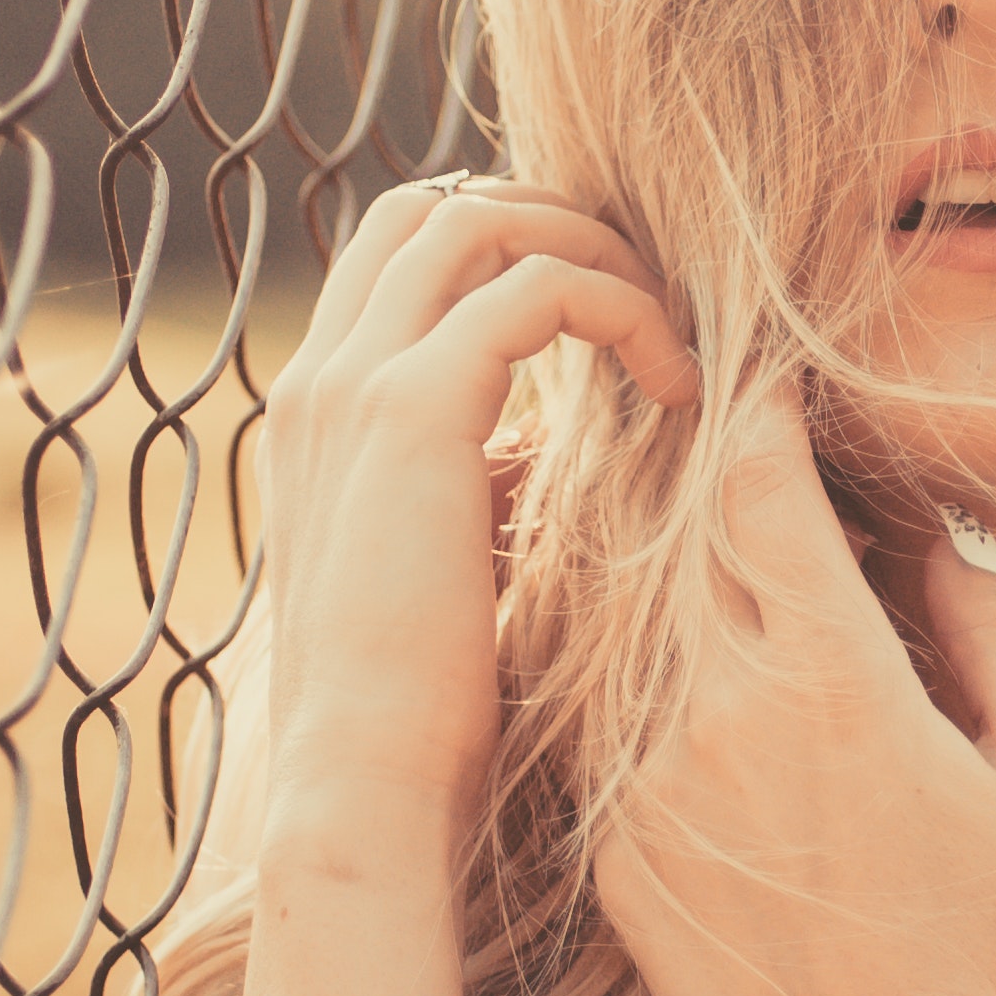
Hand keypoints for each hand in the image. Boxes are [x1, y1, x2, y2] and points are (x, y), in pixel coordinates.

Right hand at [254, 175, 697, 847]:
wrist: (364, 785)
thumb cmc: (422, 712)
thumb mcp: (450, 563)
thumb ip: (480, 486)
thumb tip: (546, 448)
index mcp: (317, 415)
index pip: (398, 261)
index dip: (507, 253)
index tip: (607, 310)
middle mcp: (319, 380)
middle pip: (430, 210)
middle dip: (549, 220)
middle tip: (647, 290)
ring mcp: (355, 385)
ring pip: (478, 223)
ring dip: (594, 252)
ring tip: (673, 332)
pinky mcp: (413, 411)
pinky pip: (537, 290)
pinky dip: (621, 309)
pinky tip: (679, 385)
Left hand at [590, 386, 995, 995]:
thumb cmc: (993, 944)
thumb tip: (937, 541)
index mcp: (834, 677)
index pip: (757, 485)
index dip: (759, 415)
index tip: (768, 386)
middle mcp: (719, 714)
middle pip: (677, 532)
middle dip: (701, 472)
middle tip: (716, 428)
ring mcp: (647, 782)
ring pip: (629, 616)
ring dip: (660, 565)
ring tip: (696, 538)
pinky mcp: (611, 846)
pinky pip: (607, 714)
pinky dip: (635, 668)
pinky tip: (681, 668)